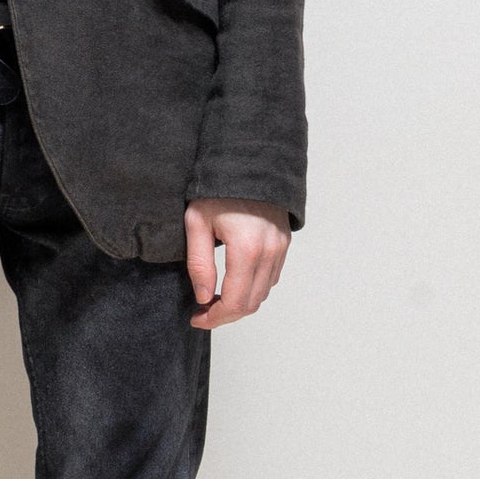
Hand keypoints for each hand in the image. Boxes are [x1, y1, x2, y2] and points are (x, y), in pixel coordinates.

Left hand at [184, 197, 289, 328]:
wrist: (247, 160)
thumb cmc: (218, 187)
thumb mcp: (197, 221)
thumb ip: (199, 263)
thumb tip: (203, 297)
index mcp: (247, 248)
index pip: (234, 302)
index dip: (214, 318)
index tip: (196, 318)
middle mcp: (269, 252)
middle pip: (251, 304)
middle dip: (225, 315)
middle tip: (202, 313)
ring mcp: (280, 248)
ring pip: (263, 293)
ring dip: (240, 303)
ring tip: (214, 298)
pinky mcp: (283, 243)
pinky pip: (271, 278)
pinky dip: (253, 288)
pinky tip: (234, 282)